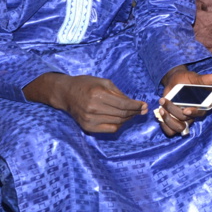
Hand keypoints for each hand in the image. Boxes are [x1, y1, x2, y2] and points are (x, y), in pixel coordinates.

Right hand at [24, 73, 146, 133]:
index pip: (123, 104)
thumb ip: (119, 93)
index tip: (144, 105)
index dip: (136, 106)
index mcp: (98, 94)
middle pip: (122, 114)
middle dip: (135, 112)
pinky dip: (118, 125)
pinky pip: (109, 129)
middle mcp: (93, 108)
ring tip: (133, 113)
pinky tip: (122, 119)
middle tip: (142, 110)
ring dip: (128, 118)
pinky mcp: (87, 127)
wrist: (66, 93)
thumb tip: (134, 103)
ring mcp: (89, 119)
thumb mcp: (104, 82)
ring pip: (117, 122)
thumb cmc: (87, 84)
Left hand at [156, 66, 211, 137]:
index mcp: (201, 106)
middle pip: (185, 122)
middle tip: (165, 102)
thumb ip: (204, 79)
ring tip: (161, 108)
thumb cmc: (186, 79)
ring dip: (167, 120)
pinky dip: (164, 125)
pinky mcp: (173, 122)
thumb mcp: (194, 78)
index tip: (186, 110)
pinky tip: (161, 114)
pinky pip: (170, 131)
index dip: (193, 113)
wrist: (175, 81)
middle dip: (174, 113)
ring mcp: (182, 120)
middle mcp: (192, 115)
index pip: (200, 113)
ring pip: (177, 128)